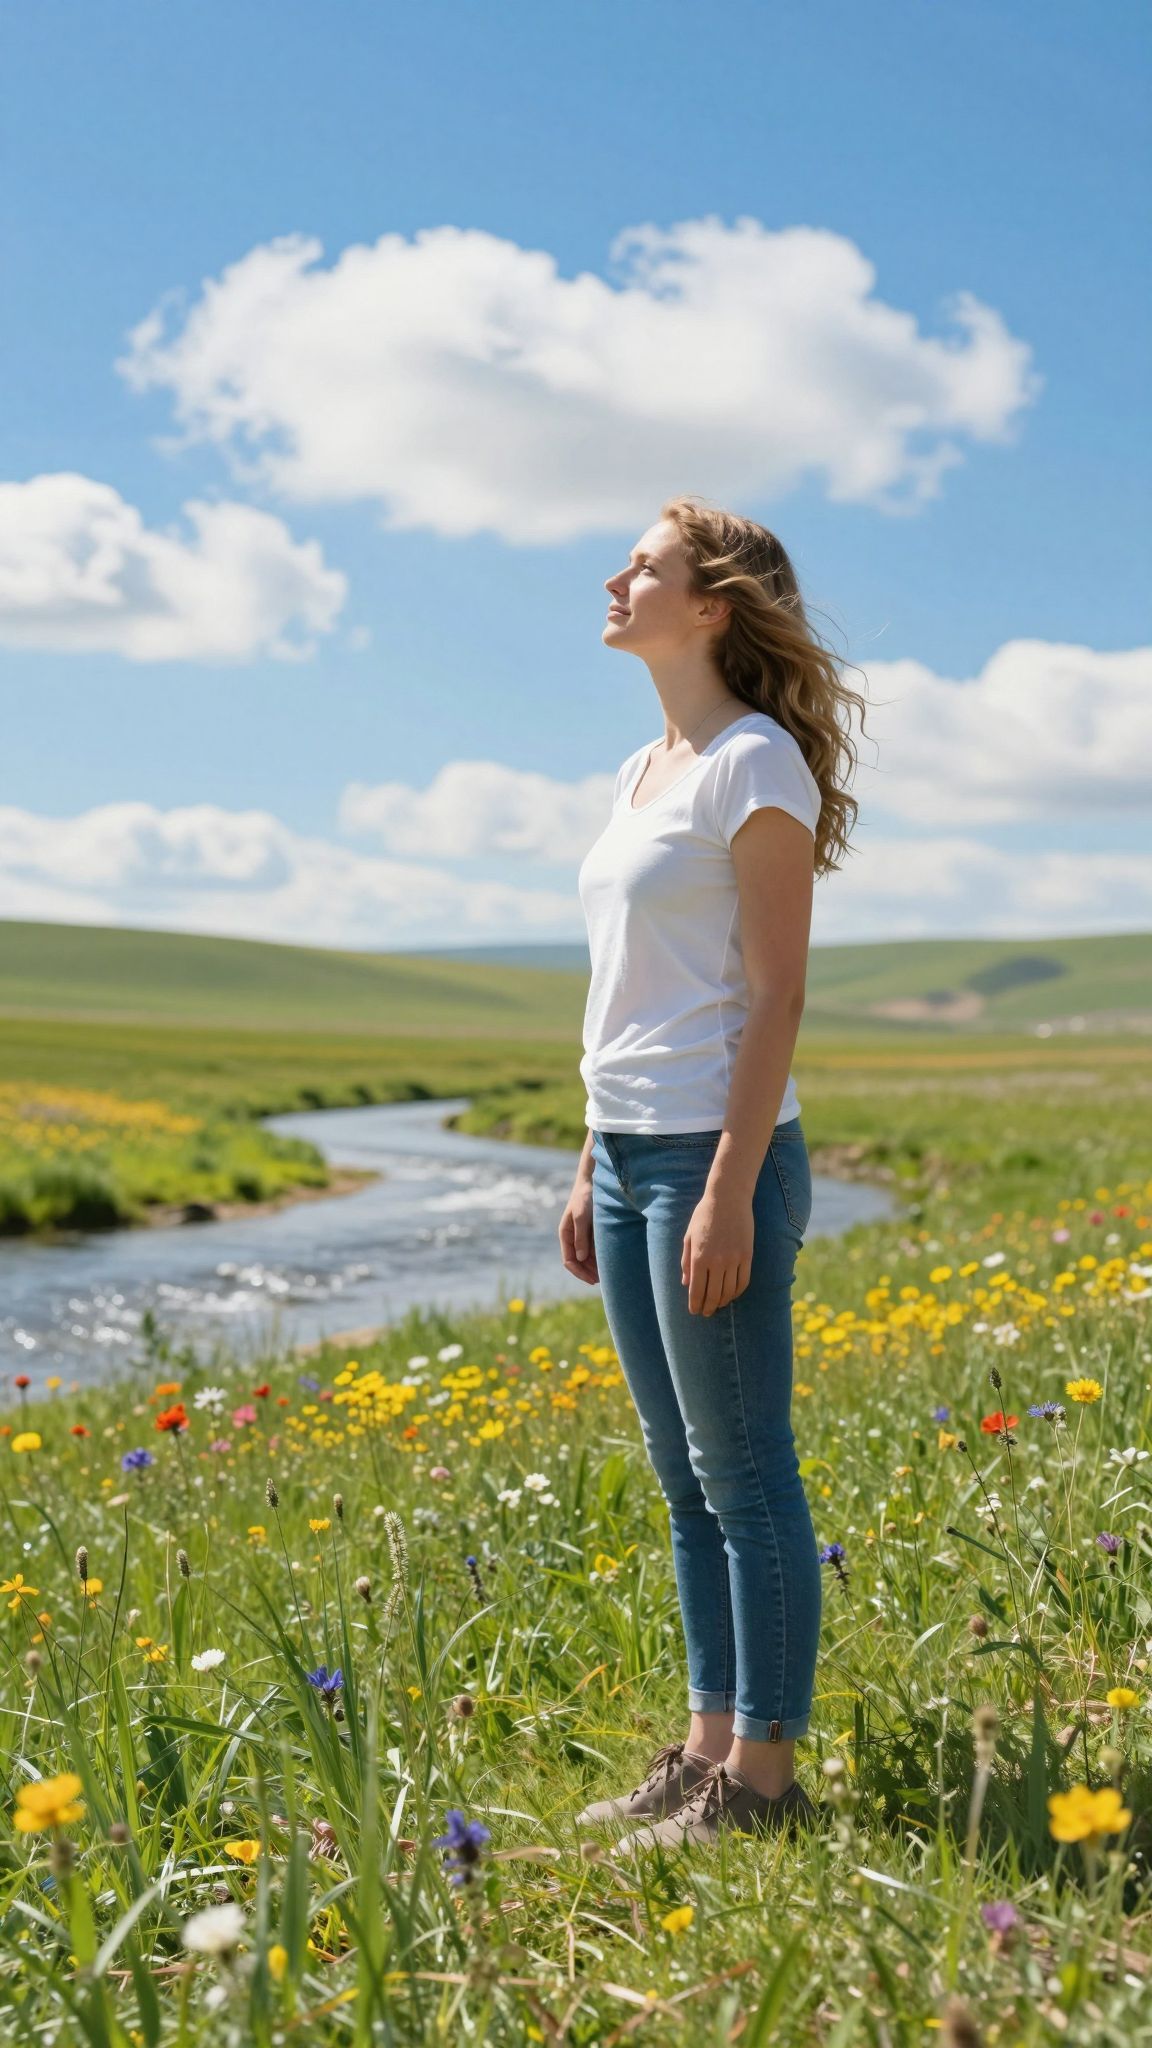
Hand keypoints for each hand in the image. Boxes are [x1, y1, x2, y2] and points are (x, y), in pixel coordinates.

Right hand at [559, 1178, 598, 1284]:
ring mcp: (582, 1234)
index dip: (579, 1272)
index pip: (569, 1261)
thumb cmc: (585, 1196)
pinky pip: (594, 1249)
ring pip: (587, 1257)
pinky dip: (600, 1257)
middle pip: (578, 1262)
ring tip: (608, 1274)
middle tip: (603, 1281)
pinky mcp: (592, 1230)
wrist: (594, 1181)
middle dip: (588, 1272)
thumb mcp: (582, 1216)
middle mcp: (572, 1236)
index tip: (592, 1280)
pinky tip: (609, 1261)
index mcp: (565, 1234)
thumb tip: (582, 1258)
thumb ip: (581, 1237)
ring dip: (595, 1266)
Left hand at [682, 1185, 752, 1314]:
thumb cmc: (704, 1216)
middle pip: (713, 1295)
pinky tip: (732, 1294)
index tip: (694, 1311)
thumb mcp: (689, 1237)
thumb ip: (686, 1261)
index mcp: (699, 1257)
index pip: (697, 1290)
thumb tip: (686, 1283)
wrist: (728, 1198)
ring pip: (729, 1291)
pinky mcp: (747, 1256)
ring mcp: (734, 1259)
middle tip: (706, 1312)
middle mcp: (717, 1261)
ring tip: (718, 1305)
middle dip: (708, 1307)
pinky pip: (743, 1281)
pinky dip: (737, 1292)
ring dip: (722, 1302)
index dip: (695, 1304)